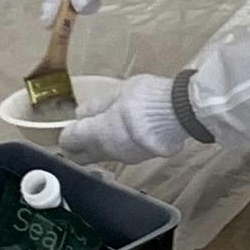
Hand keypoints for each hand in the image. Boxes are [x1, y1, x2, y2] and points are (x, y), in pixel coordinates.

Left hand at [52, 73, 201, 165]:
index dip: (66, 133)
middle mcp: (109, 151)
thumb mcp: (119, 92)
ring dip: (97, 147)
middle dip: (76, 148)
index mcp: (98, 134)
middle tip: (77, 135)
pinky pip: (121, 154)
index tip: (69, 126)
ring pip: (102, 156)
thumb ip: (98, 105)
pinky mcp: (143, 157)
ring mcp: (127, 157)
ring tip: (102, 130)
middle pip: (83, 156)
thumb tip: (80, 113)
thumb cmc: (147, 98)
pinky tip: (124, 134)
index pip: (70, 141)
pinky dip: (117, 146)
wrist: (183, 113)